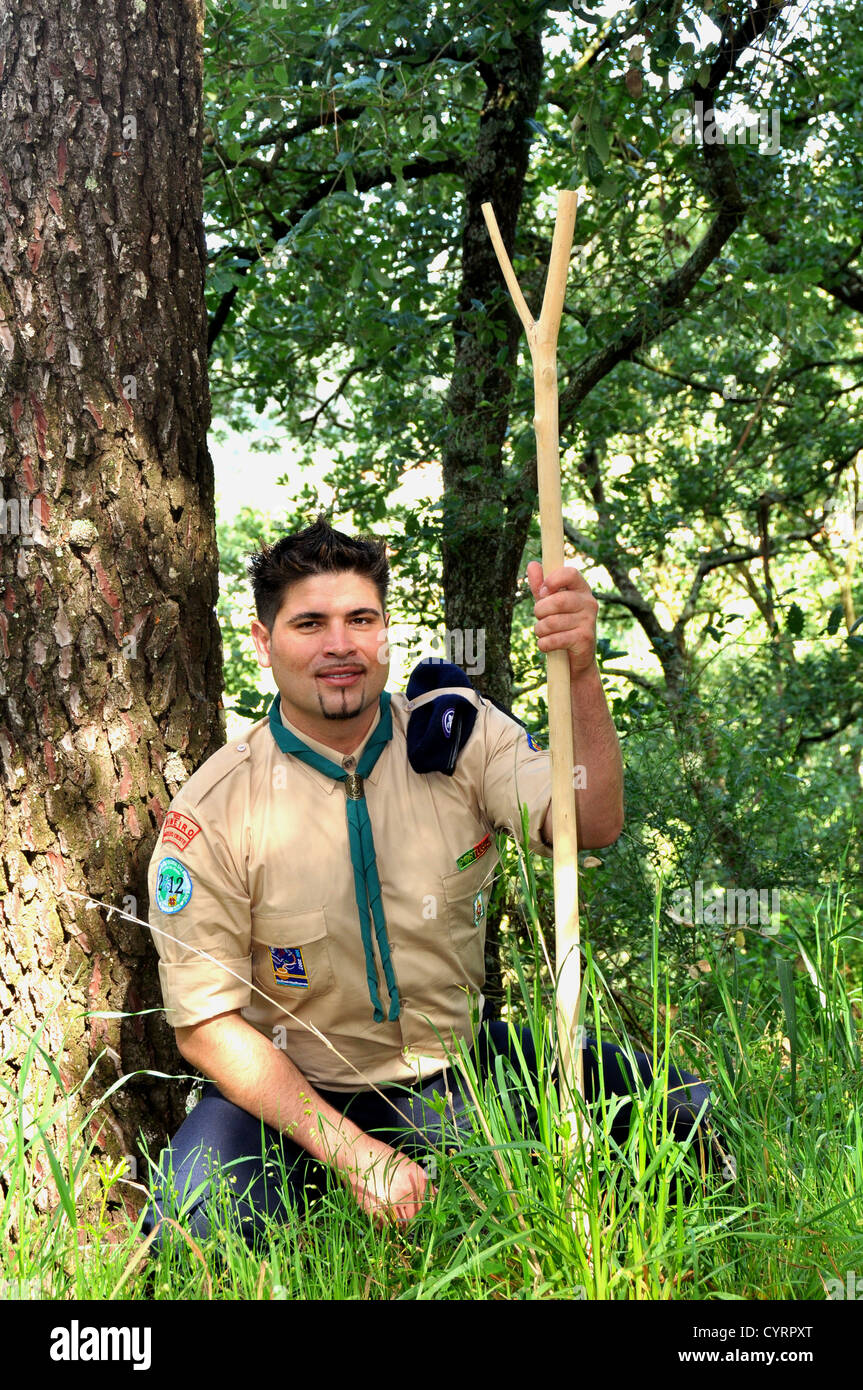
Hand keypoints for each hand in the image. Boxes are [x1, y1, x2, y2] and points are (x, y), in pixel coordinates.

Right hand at [341, 1139, 432, 1227]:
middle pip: (415, 1216)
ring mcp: (391, 1203)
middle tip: (403, 1214)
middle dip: (411, 1217)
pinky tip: (381, 1213)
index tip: (418, 1211)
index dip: (424, 1209)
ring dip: (399, 1223)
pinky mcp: (375, 1211)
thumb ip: (422, 1179)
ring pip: (401, 1224)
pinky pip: (385, 1226)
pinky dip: (385, 1225)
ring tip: (391, 1214)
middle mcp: (407, 1192)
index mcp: (418, 1178)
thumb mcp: (405, 1163)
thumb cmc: (380, 1157)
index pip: (428, 1204)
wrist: (356, 1155)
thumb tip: (436, 1193)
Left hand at [527, 560, 598, 675]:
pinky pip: (554, 639)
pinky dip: (544, 644)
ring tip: (543, 633)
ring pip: (552, 622)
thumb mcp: (550, 605)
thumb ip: (541, 586)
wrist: (576, 660)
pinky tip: (547, 645)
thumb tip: (532, 564)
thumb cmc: (562, 626)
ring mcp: (589, 621)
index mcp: (581, 589)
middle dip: (540, 610)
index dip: (552, 580)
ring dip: (540, 630)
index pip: (570, 573)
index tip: (543, 591)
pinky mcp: (585, 639)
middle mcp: (589, 603)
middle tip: (539, 617)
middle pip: (558, 600)